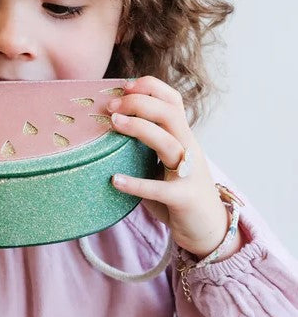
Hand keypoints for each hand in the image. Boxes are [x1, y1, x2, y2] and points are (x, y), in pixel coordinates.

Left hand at [107, 75, 234, 258]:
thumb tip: (108, 128)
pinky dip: (136, 184)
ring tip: (113, 123)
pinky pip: (160, 189)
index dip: (150, 88)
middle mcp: (189, 149)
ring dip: (140, 129)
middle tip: (111, 107)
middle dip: (140, 104)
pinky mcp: (183, 198)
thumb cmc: (177, 193)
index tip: (123, 87)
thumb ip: (145, 146)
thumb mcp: (164, 163)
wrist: (208, 229)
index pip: (172, 101)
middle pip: (170, 114)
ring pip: (168, 143)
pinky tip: (115, 180)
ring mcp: (188, 173)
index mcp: (183, 137)